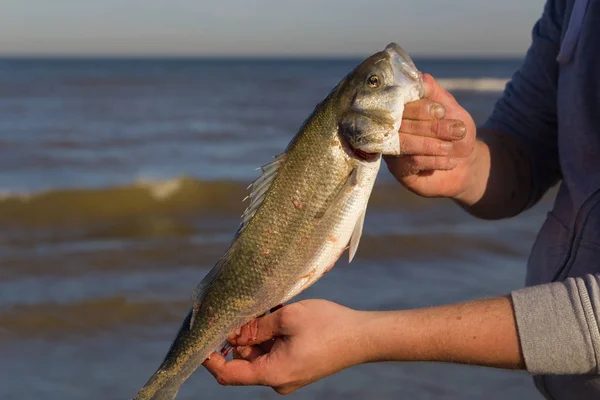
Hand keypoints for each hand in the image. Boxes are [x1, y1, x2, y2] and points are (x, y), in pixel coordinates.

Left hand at [203, 300, 366, 394]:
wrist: (364, 336)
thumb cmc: (329, 326)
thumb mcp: (287, 318)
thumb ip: (256, 326)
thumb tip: (234, 331)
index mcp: (273, 373)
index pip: (229, 374)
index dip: (211, 358)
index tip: (203, 337)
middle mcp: (278, 379)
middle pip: (244, 360)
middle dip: (239, 335)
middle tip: (240, 309)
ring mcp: (289, 373)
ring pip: (260, 353)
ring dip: (257, 332)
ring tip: (268, 308)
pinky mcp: (298, 365)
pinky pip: (275, 351)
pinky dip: (271, 334)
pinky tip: (277, 314)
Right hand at [385, 74, 479, 199]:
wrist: (466, 164)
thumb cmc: (455, 132)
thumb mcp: (450, 108)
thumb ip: (433, 91)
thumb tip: (416, 76)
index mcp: (400, 108)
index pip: (398, 103)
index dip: (419, 107)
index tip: (442, 111)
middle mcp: (390, 127)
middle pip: (400, 123)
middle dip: (432, 126)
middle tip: (457, 130)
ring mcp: (392, 149)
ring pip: (404, 142)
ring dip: (433, 144)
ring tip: (452, 147)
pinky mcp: (399, 170)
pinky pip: (412, 162)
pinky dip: (435, 160)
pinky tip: (450, 162)